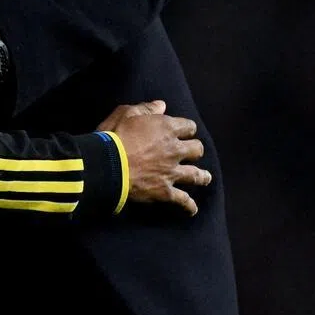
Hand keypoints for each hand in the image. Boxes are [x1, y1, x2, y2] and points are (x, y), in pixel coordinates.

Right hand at [97, 100, 210, 214]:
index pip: (189, 126)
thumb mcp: (127, 113)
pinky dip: (189, 205)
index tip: (184, 131)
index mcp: (167, 128)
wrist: (109, 164)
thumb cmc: (115, 135)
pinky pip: (183, 200)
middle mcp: (175, 150)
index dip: (187, 128)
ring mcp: (172, 172)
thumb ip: (147, 108)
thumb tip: (162, 105)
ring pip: (196, 174)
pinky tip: (192, 209)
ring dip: (202, 176)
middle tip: (192, 152)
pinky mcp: (165, 191)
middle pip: (196, 149)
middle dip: (195, 149)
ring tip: (205, 177)